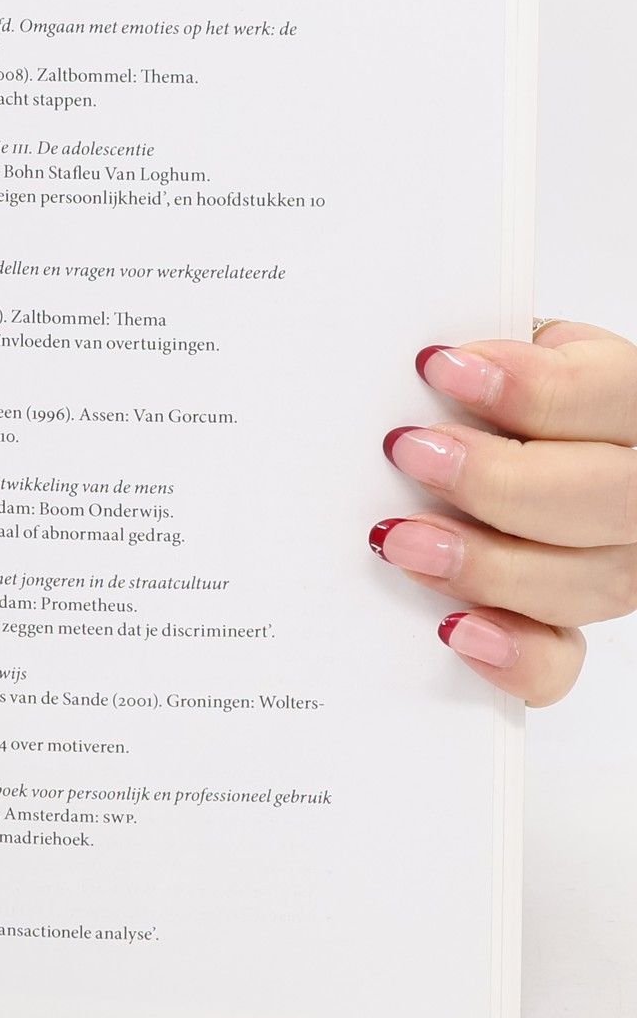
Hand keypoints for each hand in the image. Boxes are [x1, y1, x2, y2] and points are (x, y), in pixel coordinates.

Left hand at [374, 321, 636, 704]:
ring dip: (488, 565)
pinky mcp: (571, 627)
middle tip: (413, 455)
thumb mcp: (517, 356)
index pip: (617, 395)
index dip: (536, 387)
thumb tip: (440, 367)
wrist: (507, 459)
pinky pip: (562, 661)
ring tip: (403, 539)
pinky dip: (513, 654)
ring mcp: (621, 567)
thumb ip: (499, 358)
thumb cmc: (506, 403)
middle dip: (503, 480)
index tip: (442, 370)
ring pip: (589, 583)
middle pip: (614, 498)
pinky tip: (456, 630)